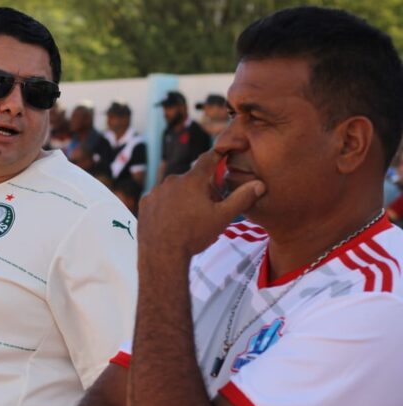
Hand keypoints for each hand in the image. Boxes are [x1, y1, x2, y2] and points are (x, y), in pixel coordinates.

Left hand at [138, 150, 265, 260]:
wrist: (161, 255)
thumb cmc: (194, 236)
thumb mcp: (223, 218)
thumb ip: (242, 198)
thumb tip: (260, 184)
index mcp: (192, 181)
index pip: (208, 159)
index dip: (217, 154)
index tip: (223, 150)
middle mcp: (172, 181)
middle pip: (192, 179)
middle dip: (201, 189)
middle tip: (208, 209)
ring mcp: (156, 192)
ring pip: (175, 190)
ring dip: (183, 198)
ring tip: (188, 220)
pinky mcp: (145, 203)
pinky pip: (160, 200)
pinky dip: (167, 206)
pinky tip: (172, 221)